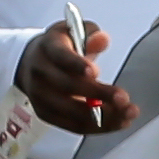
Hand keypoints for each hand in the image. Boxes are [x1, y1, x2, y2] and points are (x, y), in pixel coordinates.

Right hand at [17, 18, 133, 134]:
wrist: (30, 63)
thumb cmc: (60, 47)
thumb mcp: (74, 31)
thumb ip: (90, 33)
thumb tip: (102, 40)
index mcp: (48, 48)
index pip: (60, 56)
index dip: (76, 64)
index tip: (95, 72)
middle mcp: (40, 73)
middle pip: (67, 87)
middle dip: (98, 94)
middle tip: (124, 98)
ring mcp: (40, 97)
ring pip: (72, 112)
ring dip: (103, 116)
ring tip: (128, 114)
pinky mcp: (45, 114)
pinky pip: (73, 126)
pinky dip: (98, 127)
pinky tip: (119, 122)